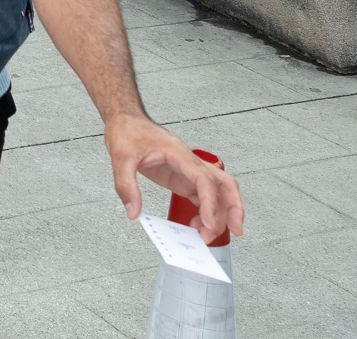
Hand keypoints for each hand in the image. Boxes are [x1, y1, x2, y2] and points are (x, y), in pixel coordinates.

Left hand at [105, 112, 244, 242]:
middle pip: (224, 183)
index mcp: (178, 154)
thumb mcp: (120, 158)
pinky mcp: (182, 178)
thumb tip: (134, 212)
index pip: (204, 179)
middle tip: (236, 230)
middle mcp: (189, 162)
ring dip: (220, 213)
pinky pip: (202, 196)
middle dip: (234, 207)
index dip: (210, 203)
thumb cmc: (128, 131)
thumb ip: (126, 186)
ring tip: (206, 235)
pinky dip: (206, 212)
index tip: (209, 224)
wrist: (126, 120)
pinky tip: (197, 225)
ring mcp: (188, 171)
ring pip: (218, 191)